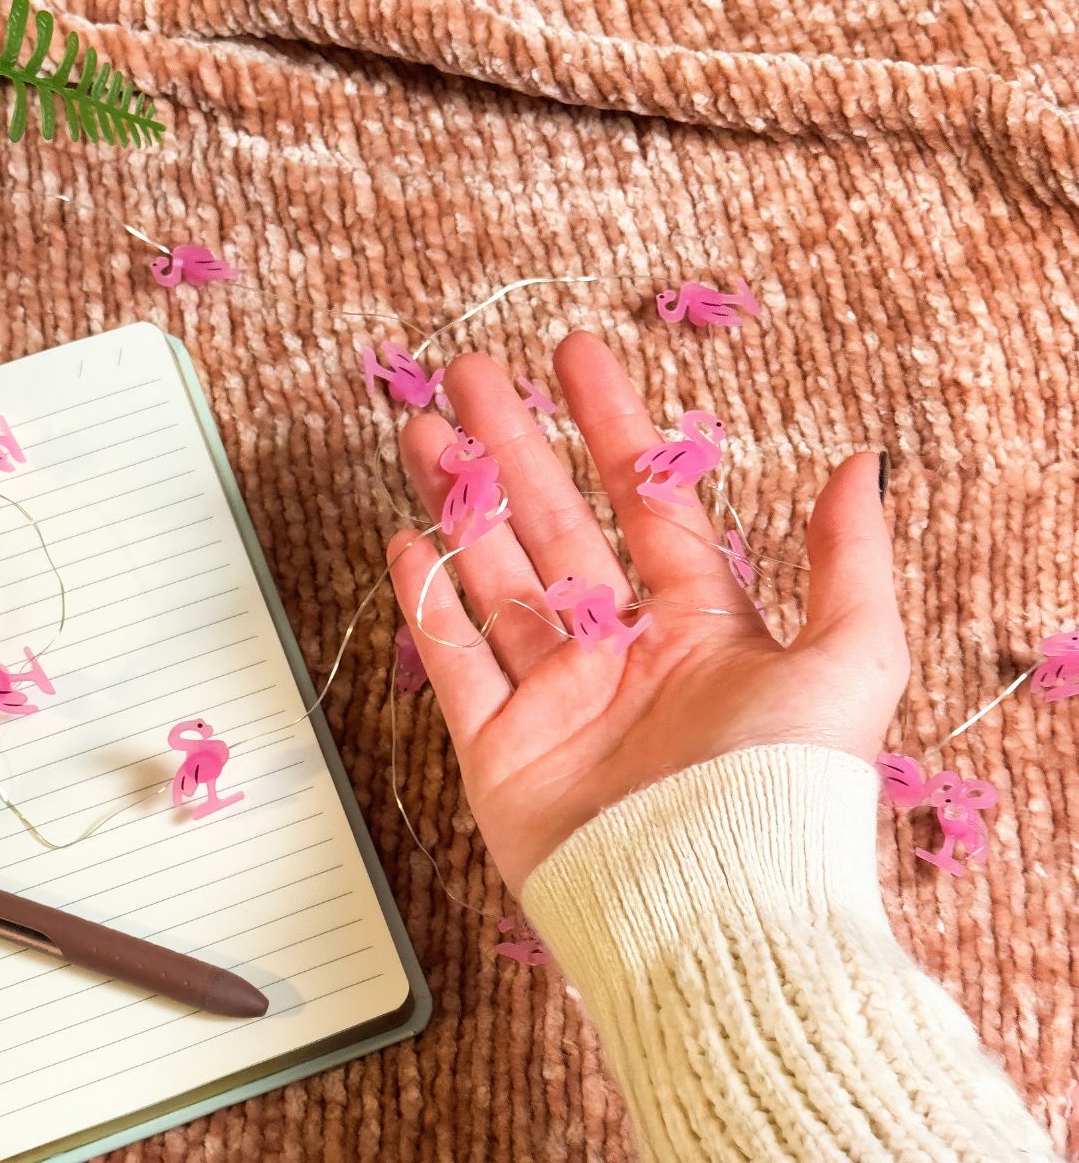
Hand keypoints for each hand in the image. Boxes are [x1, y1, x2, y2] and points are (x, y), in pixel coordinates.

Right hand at [388, 332, 908, 891]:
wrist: (714, 914)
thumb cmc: (785, 791)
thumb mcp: (848, 659)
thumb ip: (849, 559)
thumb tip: (863, 465)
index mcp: (696, 624)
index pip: (644, 499)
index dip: (609, 423)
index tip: (574, 356)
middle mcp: (621, 651)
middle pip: (553, 523)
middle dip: (511, 444)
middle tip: (471, 374)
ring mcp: (554, 698)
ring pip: (494, 575)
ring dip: (459, 500)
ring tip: (423, 433)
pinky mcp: (500, 749)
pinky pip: (455, 661)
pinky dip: (428, 603)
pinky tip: (409, 540)